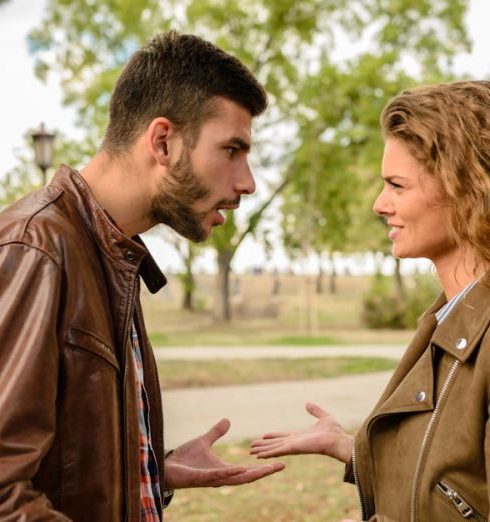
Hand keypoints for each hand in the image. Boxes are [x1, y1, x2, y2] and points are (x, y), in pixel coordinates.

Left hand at [164, 418, 284, 488]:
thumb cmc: (184, 459)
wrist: (166, 466)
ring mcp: (212, 479)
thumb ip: (216, 433)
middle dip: (265, 472)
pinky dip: (229, 473)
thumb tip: (228, 420)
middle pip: (248, 476)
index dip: (263, 467)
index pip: (248, 470)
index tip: (279, 462)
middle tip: (281, 465)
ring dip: (252, 473)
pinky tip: (240, 468)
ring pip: (237, 478)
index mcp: (224, 469)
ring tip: (267, 468)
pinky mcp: (201, 478)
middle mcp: (221, 477)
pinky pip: (218, 476)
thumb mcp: (204, 441)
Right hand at [250, 402, 352, 463]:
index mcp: (301, 436)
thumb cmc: (335, 432)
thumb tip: (307, 403)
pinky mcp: (293, 449)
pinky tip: (258, 456)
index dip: (273, 436)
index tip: (263, 435)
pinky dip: (267, 453)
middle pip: (276, 443)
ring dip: (262, 450)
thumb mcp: (324, 417)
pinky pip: (277, 451)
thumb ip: (315, 410)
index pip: (283, 436)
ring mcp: (293, 446)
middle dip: (264, 445)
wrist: (338, 440)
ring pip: (274, 448)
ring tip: (251, 451)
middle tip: (252, 446)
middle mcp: (295, 442)